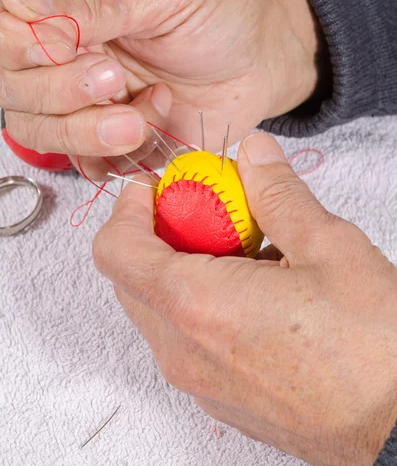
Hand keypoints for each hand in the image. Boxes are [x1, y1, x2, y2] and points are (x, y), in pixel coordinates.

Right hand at [0, 0, 319, 177]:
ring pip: (44, 133)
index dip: (23, 48)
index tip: (74, 49)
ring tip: (142, 115)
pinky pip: (89, 163)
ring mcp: (87, 100)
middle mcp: (64, 53)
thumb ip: (92, 4)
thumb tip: (20, 7)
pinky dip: (117, 157)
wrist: (264, 53)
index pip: (4, 28)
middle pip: (14, 89)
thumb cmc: (219, 5)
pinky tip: (156, 126)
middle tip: (114, 79)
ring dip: (89, 133)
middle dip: (61, 93)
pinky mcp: (115, 138)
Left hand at [93, 131, 396, 465]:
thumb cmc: (373, 348)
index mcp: (198, 305)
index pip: (117, 249)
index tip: (157, 187)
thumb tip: (253, 153)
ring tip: (243, 249)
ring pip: (159, 307)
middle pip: (133, 276)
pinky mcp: (219, 397)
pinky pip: (185, 338)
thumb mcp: (328, 248)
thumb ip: (277, 193)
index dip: (128, 208)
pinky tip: (255, 289)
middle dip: (159, 232)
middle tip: (206, 209)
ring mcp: (198, 381)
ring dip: (182, 267)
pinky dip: (200, 303)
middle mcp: (184, 350)